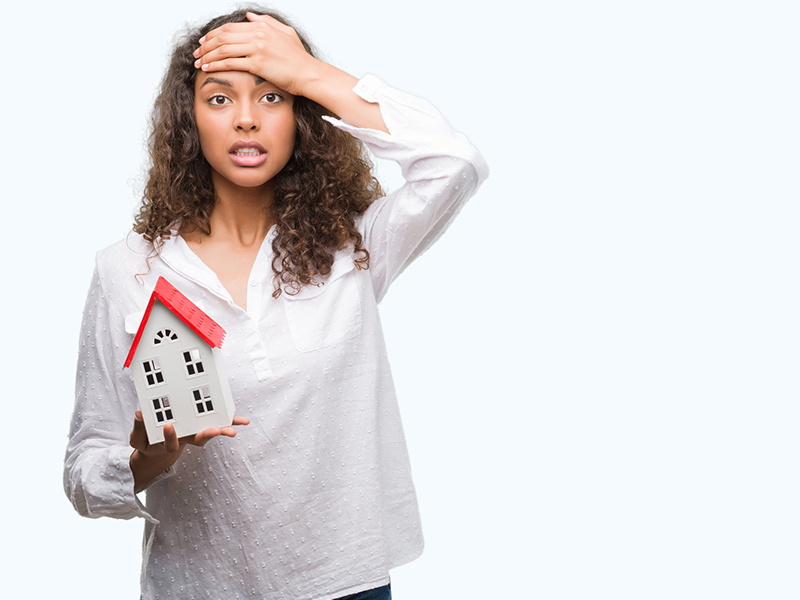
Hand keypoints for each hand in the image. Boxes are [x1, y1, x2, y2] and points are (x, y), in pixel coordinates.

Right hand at [129, 410, 249, 488]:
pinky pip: (218, 423)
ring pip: (211, 432)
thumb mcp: (139, 439)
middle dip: (207, 434)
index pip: (171, 443)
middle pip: (198, 439)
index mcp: (169, 442)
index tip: (168, 426)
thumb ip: (138, 429)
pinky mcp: (204, 425)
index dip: (170, 436)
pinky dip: (230, 421)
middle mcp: (186, 438)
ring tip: (233, 430)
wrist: (159, 447)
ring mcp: (196, 432)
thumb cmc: (149, 441)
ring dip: (223, 430)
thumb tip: (139, 414)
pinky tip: (243, 421)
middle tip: (215, 430)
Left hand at [193, 12, 319, 96]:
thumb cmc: (299, 58)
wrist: (308, 74)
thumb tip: (250, 16)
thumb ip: (267, 22)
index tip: (205, 41)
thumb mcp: (286, 33)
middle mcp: (259, 35)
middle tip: (197, 52)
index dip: (214, 34)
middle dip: (207, 44)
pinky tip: (208, 69)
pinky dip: (216, 65)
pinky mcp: (258, 64)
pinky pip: (230, 62)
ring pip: (224, 48)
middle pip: (224, 36)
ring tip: (199, 62)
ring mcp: (258, 49)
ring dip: (208, 55)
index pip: (231, 27)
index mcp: (263, 27)